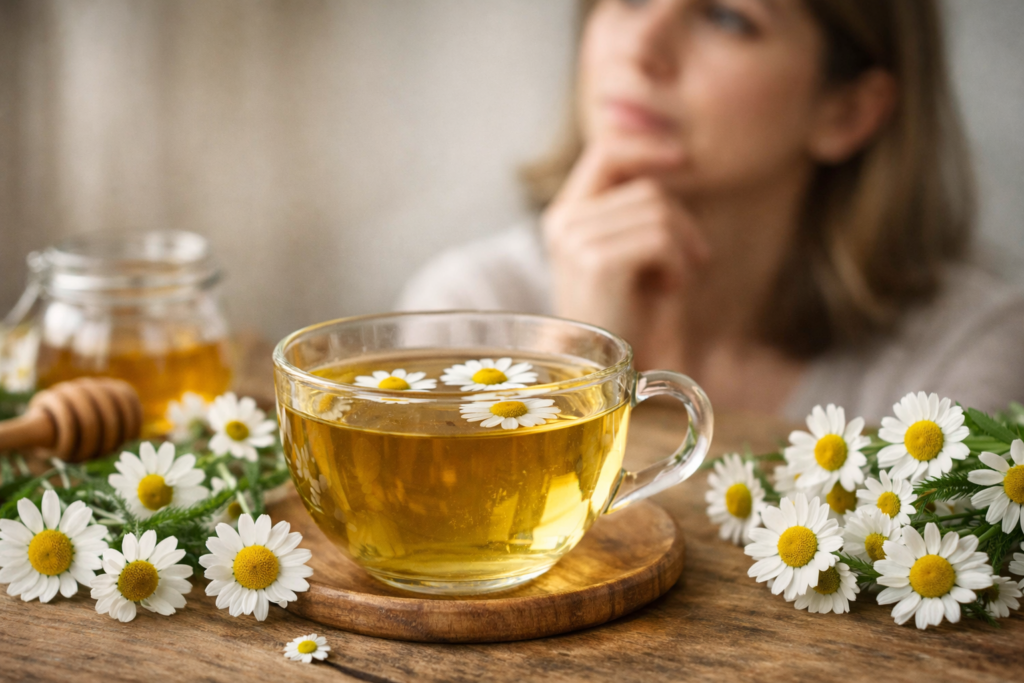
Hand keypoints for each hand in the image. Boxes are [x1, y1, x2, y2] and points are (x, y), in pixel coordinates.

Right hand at [541, 141, 710, 368]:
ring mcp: (577, 241)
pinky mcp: (598, 262)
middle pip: (647, 189)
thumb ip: (634, 208)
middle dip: (682, 224)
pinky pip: (661, 239)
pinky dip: (679, 266)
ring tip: (671, 282)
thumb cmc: (626, 313)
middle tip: (689, 263)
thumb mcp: (627, 250)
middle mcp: (564, 223)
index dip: (646, 147)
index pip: (605, 151)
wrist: (607, 371)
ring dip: (683, 249)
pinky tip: (668, 291)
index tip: (682, 158)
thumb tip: (671, 153)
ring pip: (659, 212)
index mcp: (565, 215)